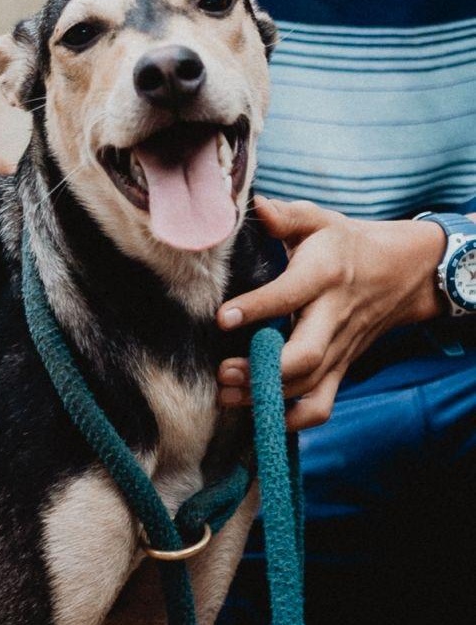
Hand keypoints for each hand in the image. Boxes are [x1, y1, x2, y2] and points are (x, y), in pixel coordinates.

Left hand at [217, 196, 445, 429]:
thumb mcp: (320, 221)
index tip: (220, 319)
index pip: (289, 295)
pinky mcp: (341, 367)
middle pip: (305, 355)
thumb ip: (286, 216)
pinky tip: (259, 418)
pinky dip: (293, 420)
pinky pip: (322, 404)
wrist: (403, 271)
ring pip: (308, 385)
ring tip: (226, 394)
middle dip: (261, 370)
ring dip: (266, 397)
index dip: (255, 309)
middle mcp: (333, 316)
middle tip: (223, 371)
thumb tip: (254, 204)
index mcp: (324, 275)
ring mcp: (339, 347)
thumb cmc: (346, 243)